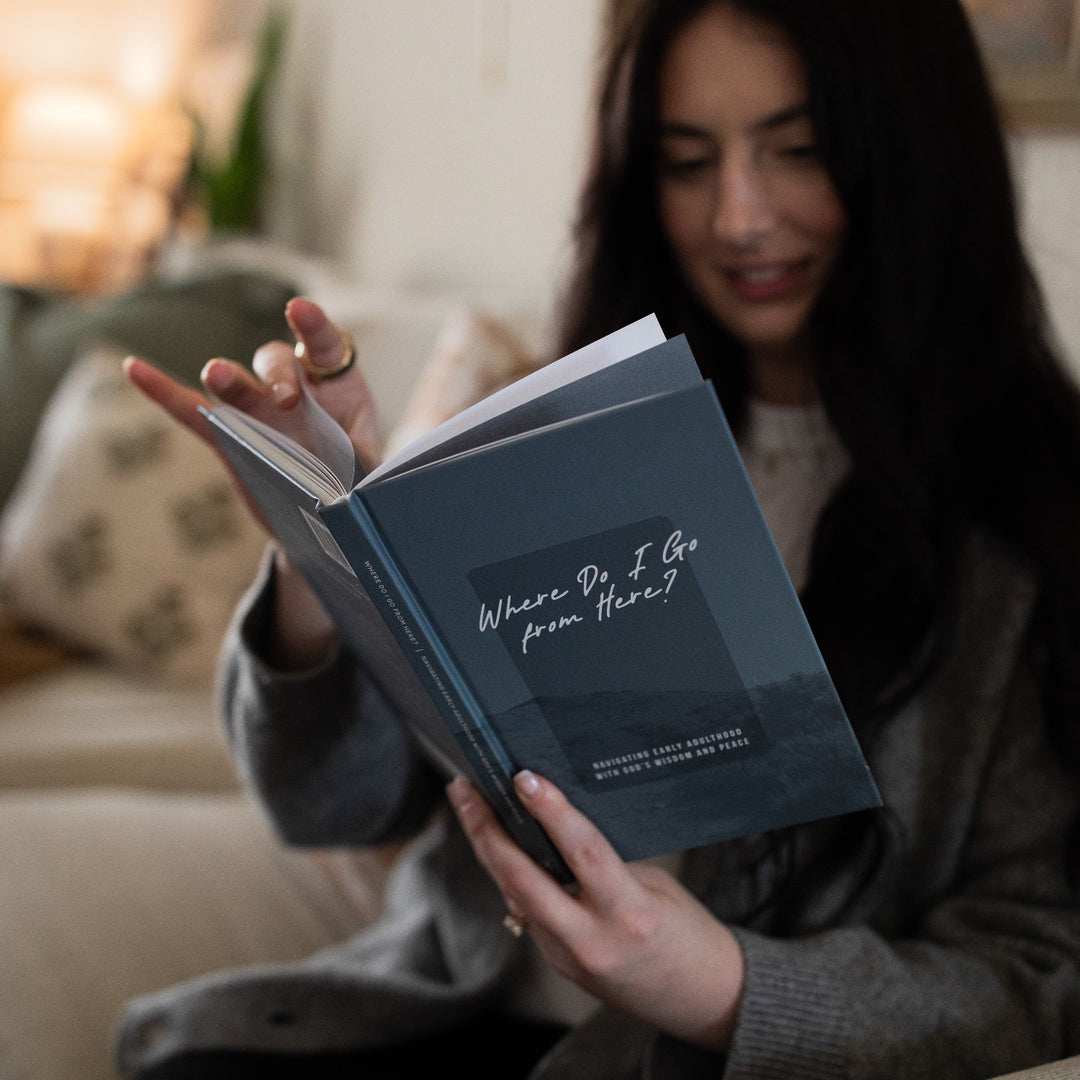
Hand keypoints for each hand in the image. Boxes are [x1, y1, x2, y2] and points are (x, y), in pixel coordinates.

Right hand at [123, 297, 377, 669]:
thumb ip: (369, 468)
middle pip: (275, 361)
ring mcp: (257, 411)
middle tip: (289, 401)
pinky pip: (191, 412)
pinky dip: (162, 392)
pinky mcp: (228, 438)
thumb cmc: (361, 488)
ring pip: (234, 383)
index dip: (313, 327)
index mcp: (338, 386)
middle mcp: (294, 389)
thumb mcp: (374, 476)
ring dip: (226, 376)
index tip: (300, 312)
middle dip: (278, 374)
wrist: (334, 525)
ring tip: (218, 376)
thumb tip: (375, 487)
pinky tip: (133, 368)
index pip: (324, 344)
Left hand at [446, 771, 744, 1052]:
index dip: (550, 811)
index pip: (581, 852)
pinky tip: (500, 845)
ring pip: (515, 893)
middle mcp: (592, 940)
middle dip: (486, 829)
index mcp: (630, 913)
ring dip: (489, 848)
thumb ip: (604, 863)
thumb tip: (555, 829)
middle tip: (464, 787)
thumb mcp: (657, 887)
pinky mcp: (560, 964)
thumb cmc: (689, 934)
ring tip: (471, 805)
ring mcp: (570, 957)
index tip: (523, 777)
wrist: (703, 1001)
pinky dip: (511, 875)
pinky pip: (528, 911)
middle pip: (522, 878)